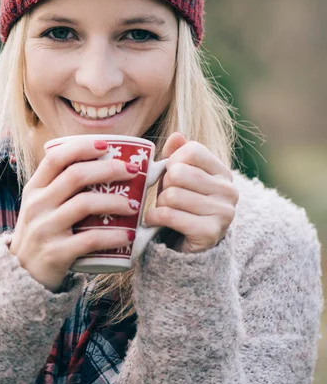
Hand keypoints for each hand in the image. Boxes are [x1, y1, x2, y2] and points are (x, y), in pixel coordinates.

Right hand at [9, 139, 138, 291]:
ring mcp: (44, 229)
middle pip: (76, 176)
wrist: (22, 278)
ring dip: (115, 201)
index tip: (106, 145)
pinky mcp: (55, 253)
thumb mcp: (41, 207)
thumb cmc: (42, 235)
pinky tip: (128, 235)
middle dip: (108, 169)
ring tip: (134, 206)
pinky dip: (113, 236)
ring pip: (85, 204)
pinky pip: (90, 239)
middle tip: (132, 171)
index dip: (81, 147)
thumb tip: (104, 166)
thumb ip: (62, 188)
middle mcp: (37, 205)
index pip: (55, 158)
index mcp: (34, 189)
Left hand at [145, 133, 238, 253]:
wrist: (190, 247)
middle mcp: (229, 191)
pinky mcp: (211, 233)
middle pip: (179, 173)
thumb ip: (177, 155)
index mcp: (223, 172)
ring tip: (163, 210)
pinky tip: (155, 221)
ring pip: (172, 195)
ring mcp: (223, 212)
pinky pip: (169, 215)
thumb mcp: (179, 178)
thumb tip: (177, 135)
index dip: (173, 161)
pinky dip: (154, 218)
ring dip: (159, 204)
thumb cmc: (182, 205)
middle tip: (166, 196)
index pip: (192, 150)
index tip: (170, 175)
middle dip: (164, 185)